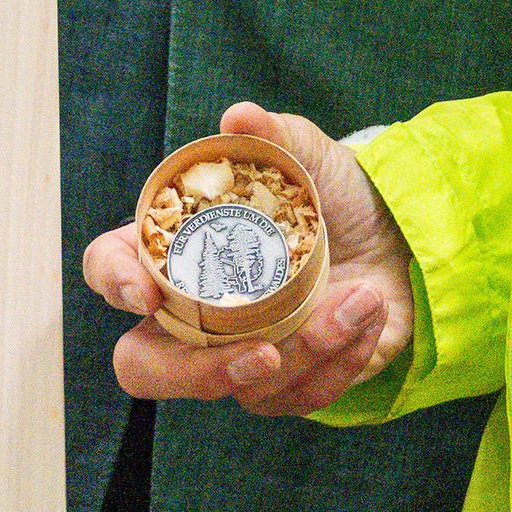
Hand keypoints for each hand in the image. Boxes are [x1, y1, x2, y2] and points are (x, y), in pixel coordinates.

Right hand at [84, 102, 413, 417]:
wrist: (399, 236)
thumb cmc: (336, 196)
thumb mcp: (310, 158)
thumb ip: (275, 136)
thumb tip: (239, 115)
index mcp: (177, 250)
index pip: (112, 269)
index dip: (115, 282)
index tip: (144, 292)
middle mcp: (192, 312)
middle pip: (145, 367)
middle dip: (197, 373)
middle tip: (263, 353)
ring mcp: (235, 355)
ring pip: (239, 388)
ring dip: (309, 347)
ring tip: (360, 296)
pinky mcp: (286, 383)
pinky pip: (300, 395)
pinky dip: (342, 355)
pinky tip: (370, 310)